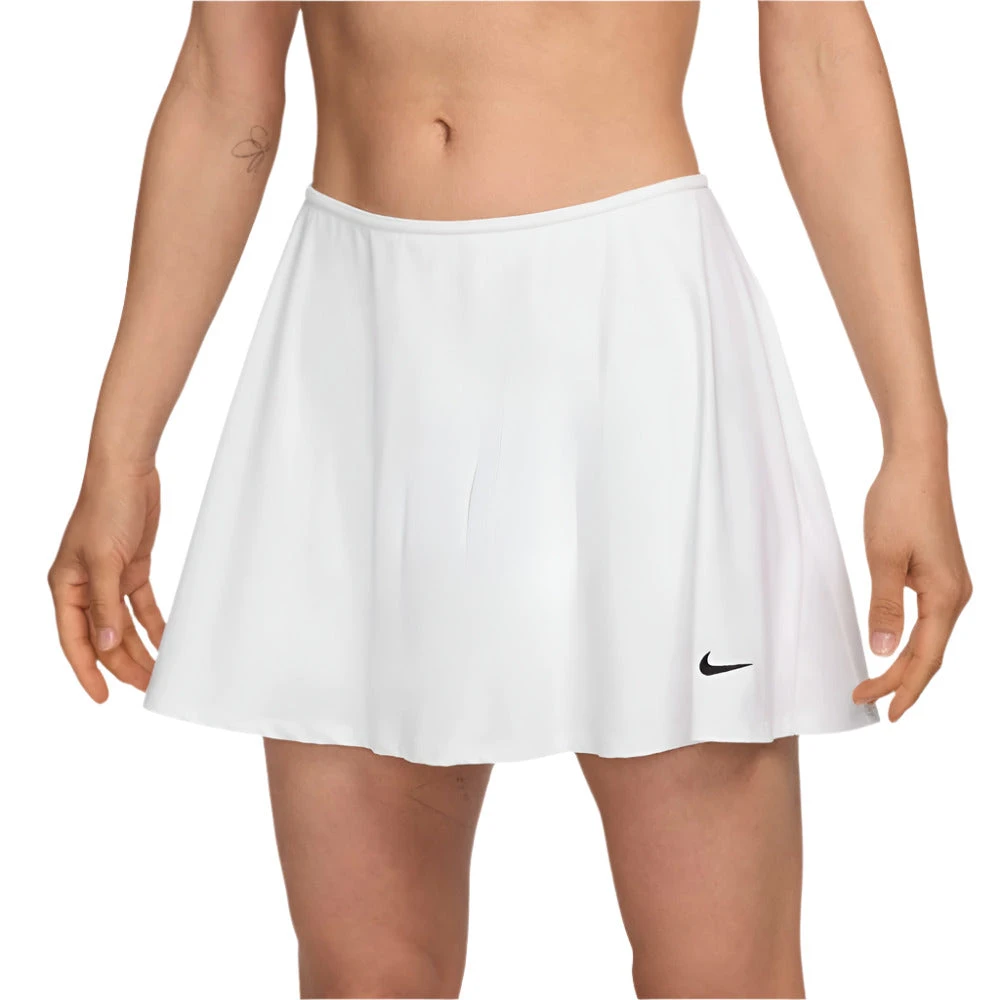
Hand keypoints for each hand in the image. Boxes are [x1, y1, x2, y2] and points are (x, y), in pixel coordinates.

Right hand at [48, 461, 165, 701]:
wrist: (128, 473)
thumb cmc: (107, 509)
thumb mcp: (106, 561)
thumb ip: (106, 606)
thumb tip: (105, 646)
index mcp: (66, 586)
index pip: (75, 640)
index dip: (87, 671)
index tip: (103, 697)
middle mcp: (84, 586)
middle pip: (103, 636)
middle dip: (123, 663)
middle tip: (148, 687)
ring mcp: (109, 578)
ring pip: (123, 625)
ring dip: (140, 648)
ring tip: (159, 672)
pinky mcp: (132, 568)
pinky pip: (141, 605)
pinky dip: (153, 624)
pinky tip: (166, 641)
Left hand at [852, 447, 971, 720]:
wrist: (917, 464)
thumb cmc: (899, 504)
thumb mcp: (883, 558)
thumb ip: (884, 607)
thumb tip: (882, 652)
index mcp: (947, 596)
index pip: (926, 657)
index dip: (905, 687)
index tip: (884, 712)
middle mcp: (957, 594)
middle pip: (930, 652)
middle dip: (899, 680)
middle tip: (864, 700)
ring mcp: (951, 584)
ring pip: (930, 637)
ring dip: (905, 662)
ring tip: (876, 684)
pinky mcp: (942, 573)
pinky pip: (929, 619)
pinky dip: (911, 641)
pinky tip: (894, 648)